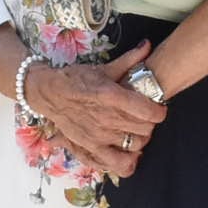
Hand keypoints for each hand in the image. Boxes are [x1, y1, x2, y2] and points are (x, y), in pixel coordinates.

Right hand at [23, 42, 166, 176]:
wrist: (48, 93)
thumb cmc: (76, 79)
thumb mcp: (103, 68)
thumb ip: (129, 60)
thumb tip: (148, 45)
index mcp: (112, 95)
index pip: (150, 111)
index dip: (159, 111)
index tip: (156, 108)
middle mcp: (107, 117)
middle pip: (146, 129)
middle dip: (149, 123)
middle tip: (143, 117)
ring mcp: (99, 135)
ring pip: (136, 144)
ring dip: (140, 138)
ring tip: (135, 130)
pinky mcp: (91, 147)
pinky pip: (119, 163)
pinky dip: (129, 161)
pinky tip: (129, 152)